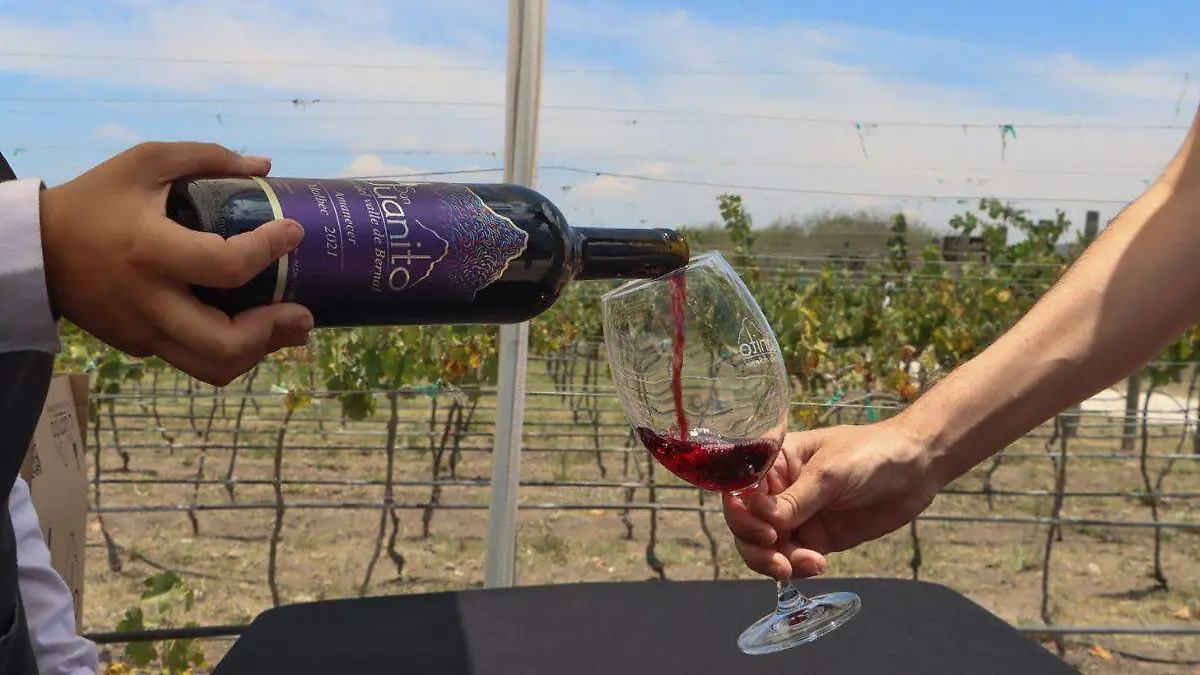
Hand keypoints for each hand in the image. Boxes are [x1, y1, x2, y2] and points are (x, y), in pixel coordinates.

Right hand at [39, 141, 312, 385]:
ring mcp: (143, 332)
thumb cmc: (93, 200)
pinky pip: (193, 360)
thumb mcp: (144, 162)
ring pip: (212, 367)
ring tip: (287, 327)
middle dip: (272, 332)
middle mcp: (149, 302)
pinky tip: (252, 327)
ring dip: (258, 351)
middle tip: (303, 312)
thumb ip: (205, 157)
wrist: (33, 249)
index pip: (226, 266)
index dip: (269, 251)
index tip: (294, 232)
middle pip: (223, 344)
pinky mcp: (139, 345)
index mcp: (151, 252)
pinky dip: (229, 349)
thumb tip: (264, 167)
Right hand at [722, 420, 940, 580]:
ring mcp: (797, 515)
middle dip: (754, 543)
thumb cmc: (871, 454)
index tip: (761, 528)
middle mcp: (779, 489)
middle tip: (776, 557)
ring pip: (764, 546)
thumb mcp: (830, 473)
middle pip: (746, 522)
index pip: (740, 487)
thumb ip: (796, 500)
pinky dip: (797, 567)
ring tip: (794, 568)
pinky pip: (792, 558)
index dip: (740, 511)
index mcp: (775, 461)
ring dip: (773, 561)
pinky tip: (818, 565)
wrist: (917, 469)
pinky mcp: (816, 538)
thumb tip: (762, 522)